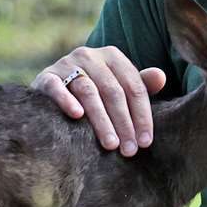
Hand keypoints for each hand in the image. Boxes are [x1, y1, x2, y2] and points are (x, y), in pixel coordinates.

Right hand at [31, 46, 166, 156]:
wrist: (50, 89)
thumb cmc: (93, 91)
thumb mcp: (118, 87)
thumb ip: (139, 85)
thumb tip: (161, 77)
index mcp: (112, 56)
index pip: (134, 87)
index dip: (142, 116)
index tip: (145, 142)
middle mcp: (90, 55)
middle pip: (113, 91)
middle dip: (123, 123)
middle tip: (129, 150)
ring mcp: (66, 64)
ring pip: (89, 92)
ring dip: (101, 120)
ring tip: (110, 144)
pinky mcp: (46, 76)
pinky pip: (56, 87)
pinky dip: (67, 100)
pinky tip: (77, 116)